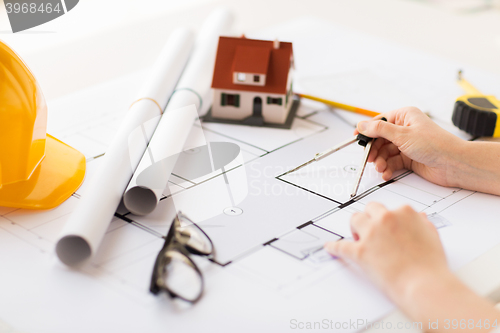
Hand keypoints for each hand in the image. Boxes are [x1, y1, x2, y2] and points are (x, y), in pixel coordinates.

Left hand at [324, 202, 447, 299]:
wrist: (425, 285)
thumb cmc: (431, 265)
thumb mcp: (432, 236)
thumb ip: (422, 224)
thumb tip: (418, 218)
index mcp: (404, 213)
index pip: (390, 209)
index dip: (387, 220)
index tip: (387, 228)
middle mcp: (386, 219)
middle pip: (370, 209)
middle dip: (370, 219)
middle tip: (372, 231)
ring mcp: (371, 234)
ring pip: (355, 219)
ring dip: (355, 228)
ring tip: (358, 237)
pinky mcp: (360, 251)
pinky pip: (341, 246)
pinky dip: (334, 247)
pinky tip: (330, 248)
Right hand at [355, 107, 463, 186]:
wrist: (453, 164)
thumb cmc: (435, 145)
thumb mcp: (403, 134)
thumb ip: (379, 130)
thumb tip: (362, 125)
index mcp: (405, 116)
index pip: (380, 122)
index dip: (368, 130)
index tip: (357, 138)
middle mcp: (405, 129)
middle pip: (380, 139)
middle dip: (374, 150)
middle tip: (370, 159)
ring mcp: (407, 144)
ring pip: (385, 152)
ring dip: (381, 161)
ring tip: (381, 168)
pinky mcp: (409, 158)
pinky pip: (392, 162)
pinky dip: (388, 168)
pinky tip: (387, 173)